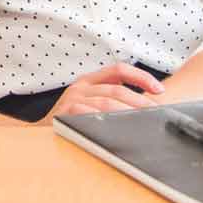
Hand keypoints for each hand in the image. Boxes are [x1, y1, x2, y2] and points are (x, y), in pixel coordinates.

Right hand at [38, 63, 164, 122]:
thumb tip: (145, 105)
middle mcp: (81, 86)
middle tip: (156, 113)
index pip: (119, 69)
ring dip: (128, 113)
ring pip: (107, 103)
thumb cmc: (70, 118)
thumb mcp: (89, 102)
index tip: (159, 90)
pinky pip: (91, 114)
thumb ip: (110, 98)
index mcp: (89, 80)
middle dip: (140, 101)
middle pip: (117, 89)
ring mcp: (73, 98)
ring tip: (144, 123)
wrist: (43, 132)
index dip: (141, 77)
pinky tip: (120, 129)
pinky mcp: (66, 113)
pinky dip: (108, 121)